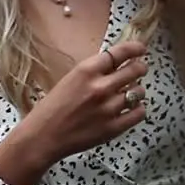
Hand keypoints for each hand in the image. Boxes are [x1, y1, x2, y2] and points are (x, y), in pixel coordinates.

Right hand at [0, 41, 148, 184]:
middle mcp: (100, 87)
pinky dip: (138, 109)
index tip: (140, 49)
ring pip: (139, 92)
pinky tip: (131, 109)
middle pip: (134, 70)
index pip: (118, 53)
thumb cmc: (51, 107)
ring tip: (129, 93)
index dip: (134, 48)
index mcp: (85, 71)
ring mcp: (109, 108)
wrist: (44, 136)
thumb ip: (92, 73)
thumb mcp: (69, 80)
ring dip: (137, 90)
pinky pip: (139, 113)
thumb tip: (115, 66)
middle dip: (140, 68)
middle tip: (139, 69)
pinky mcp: (114, 127)